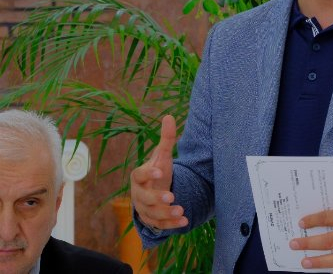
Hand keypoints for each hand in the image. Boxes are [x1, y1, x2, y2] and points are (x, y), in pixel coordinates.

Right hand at [130, 115, 187, 229]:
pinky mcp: (152, 220)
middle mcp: (139, 194)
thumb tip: (169, 116)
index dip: (148, 173)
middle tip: (172, 196)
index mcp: (139, 177)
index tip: (161, 171)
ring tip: (181, 210)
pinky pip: (160, 225)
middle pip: (144, 198)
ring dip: (166, 214)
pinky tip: (185, 221)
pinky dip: (172, 225)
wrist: (152, 192)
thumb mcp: (162, 156)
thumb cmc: (157, 171)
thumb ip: (167, 139)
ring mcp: (144, 208)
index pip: (139, 175)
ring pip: (152, 213)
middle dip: (157, 198)